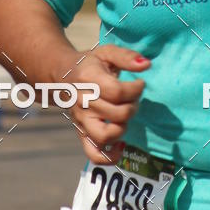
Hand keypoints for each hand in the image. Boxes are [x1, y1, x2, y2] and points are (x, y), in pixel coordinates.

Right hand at [58, 45, 150, 164]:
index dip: (136, 89)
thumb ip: (126, 57)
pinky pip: (94, 154)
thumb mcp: (107, 52)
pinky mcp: (81, 133)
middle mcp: (83, 102)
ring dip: (123, 128)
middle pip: (116, 113)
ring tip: (125, 117)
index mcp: (88, 79)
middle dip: (133, 105)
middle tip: (133, 98)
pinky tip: (121, 145)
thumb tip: (146, 65)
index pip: (117, 92)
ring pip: (104, 136)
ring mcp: (81, 120)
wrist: (63, 75)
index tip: (139, 83)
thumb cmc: (90, 63)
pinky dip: (110, 157)